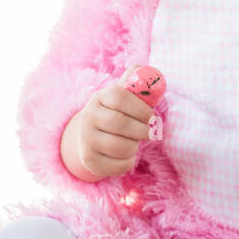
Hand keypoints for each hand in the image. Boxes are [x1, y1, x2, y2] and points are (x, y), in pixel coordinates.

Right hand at [72, 64, 162, 180]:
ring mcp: (86, 139)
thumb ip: (138, 83)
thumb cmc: (118, 113)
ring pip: (120, 146)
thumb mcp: (125, 96)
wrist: (93, 137)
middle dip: (142, 130)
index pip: (119, 97)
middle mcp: (88, 116)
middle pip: (120, 123)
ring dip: (135, 146)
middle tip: (151, 133)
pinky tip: (125, 155)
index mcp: (99, 97)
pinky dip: (129, 162)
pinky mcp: (89, 160)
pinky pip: (118, 166)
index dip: (141, 108)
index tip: (152, 116)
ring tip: (134, 142)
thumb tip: (152, 73)